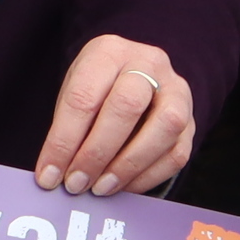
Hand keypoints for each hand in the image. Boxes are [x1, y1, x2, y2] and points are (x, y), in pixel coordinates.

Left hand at [36, 37, 194, 194]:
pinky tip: (123, 187)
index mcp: (109, 52)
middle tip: (75, 183)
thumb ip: (66, 128)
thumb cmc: (97, 88)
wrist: (135, 76)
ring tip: (100, 188)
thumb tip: (54, 175)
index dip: (63, 141)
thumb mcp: (75, 92)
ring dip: (128, 165)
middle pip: (127, 106)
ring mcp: (177, 90)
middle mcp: (149, 63)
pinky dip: (148, 176)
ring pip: (164, 127)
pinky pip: (178, 153)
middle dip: (96, 152)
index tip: (48, 175)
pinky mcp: (192, 120)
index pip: (84, 97)